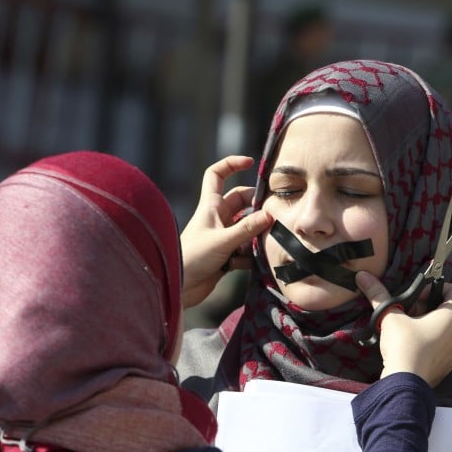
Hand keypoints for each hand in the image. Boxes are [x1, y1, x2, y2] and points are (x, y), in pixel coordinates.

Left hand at [180, 155, 272, 308]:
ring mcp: (222, 237)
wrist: (179, 288)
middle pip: (242, 202)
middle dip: (258, 208)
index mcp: (210, 206)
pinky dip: (251, 255)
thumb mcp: (223, 241)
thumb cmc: (193, 258)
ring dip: (257, 234)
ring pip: (247, 228)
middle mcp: (217, 218)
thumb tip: (270, 215)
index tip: (251, 162)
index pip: (217, 174)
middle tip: (273, 216)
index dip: (232, 164)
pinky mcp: (225, 255)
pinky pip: (245, 250)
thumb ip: (247, 228)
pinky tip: (254, 263)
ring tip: (266, 242)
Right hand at [357, 271, 451, 386]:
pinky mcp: (444, 367)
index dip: (434, 286)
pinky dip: (425, 344)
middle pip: (446, 311)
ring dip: (425, 326)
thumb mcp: (389, 316)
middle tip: (405, 312)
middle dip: (424, 307)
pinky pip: (438, 349)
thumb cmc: (403, 346)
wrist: (405, 384)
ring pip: (442, 331)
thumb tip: (363, 275)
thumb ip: (378, 295)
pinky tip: (407, 348)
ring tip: (404, 330)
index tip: (415, 295)